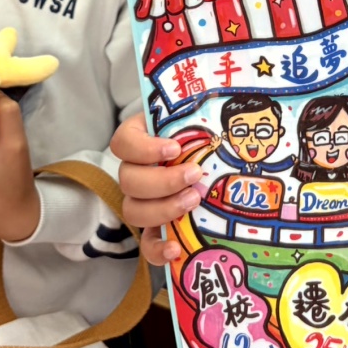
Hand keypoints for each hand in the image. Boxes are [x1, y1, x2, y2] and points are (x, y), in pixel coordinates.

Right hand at [111, 113, 198, 265]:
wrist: (211, 155)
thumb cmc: (202, 130)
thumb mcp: (197, 115)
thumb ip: (201, 110)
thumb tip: (224, 97)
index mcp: (140, 140)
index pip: (123, 144)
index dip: (144, 149)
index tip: (174, 148)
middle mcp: (135, 171)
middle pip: (128, 181)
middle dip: (163, 181)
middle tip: (195, 175)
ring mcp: (142, 201)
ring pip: (133, 211)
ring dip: (163, 208)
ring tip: (194, 201)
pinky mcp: (155, 227)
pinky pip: (146, 243)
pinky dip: (157, 250)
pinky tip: (175, 249)